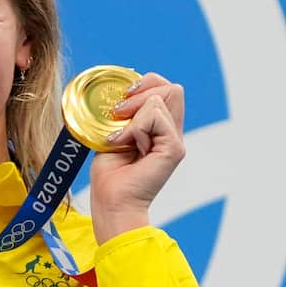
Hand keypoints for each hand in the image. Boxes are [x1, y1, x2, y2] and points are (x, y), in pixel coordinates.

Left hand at [89, 72, 185, 243]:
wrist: (112, 202)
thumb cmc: (111, 175)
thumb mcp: (115, 135)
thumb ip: (126, 117)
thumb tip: (125, 95)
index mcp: (161, 129)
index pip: (166, 88)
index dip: (145, 84)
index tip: (120, 101)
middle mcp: (172, 132)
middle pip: (172, 88)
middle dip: (140, 91)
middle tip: (118, 112)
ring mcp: (174, 141)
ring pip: (160, 98)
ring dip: (133, 114)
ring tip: (121, 137)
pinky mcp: (173, 148)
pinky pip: (155, 116)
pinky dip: (134, 127)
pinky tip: (126, 144)